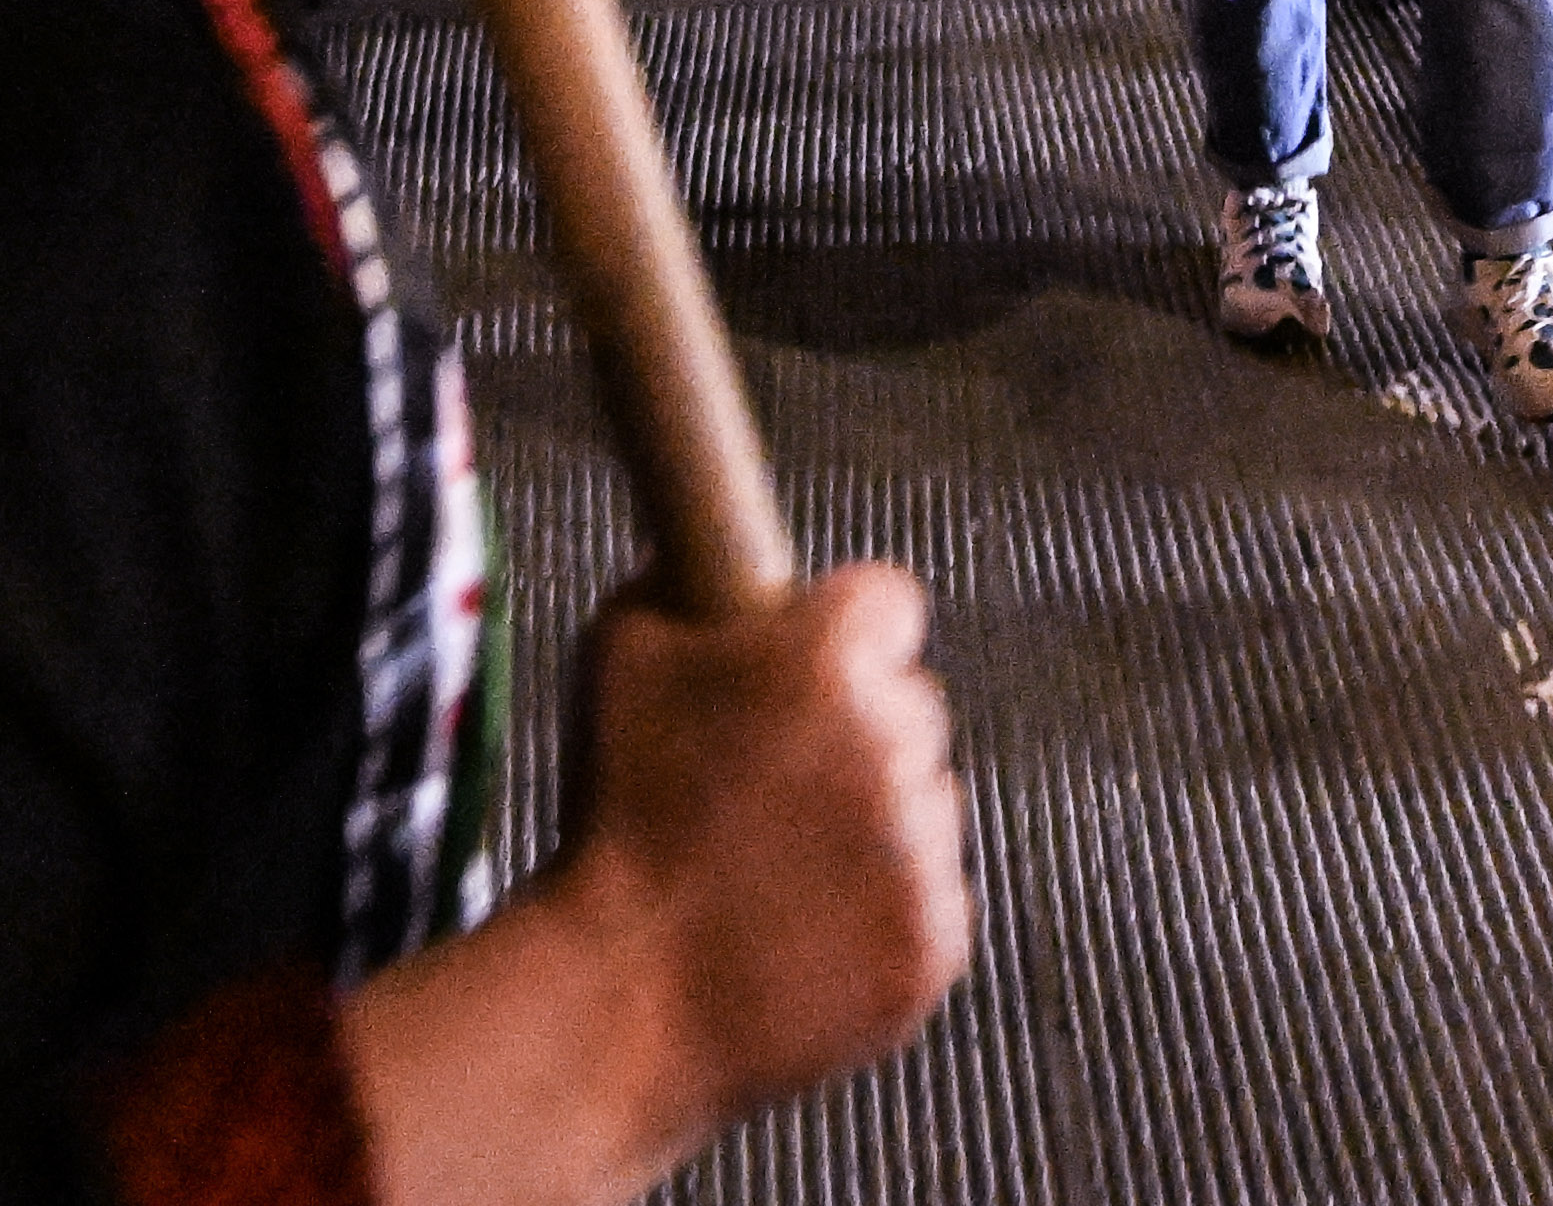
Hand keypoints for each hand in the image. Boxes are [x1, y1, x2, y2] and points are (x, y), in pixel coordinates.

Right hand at [342, 564, 970, 1198]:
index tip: (809, 668)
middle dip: (859, 734)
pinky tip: (804, 931)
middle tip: (774, 786)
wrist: (621, 995)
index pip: (889, 601)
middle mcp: (897, 740)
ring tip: (777, 871)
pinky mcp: (936, 938)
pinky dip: (884, 916)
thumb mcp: (618, 656)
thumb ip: (681, 585)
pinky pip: (931, 902)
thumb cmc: (615, 818)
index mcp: (829, 657)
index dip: (846, 631)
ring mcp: (925, 848)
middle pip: (913, 706)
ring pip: (927, 806)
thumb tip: (708, 558)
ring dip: (876, 826)